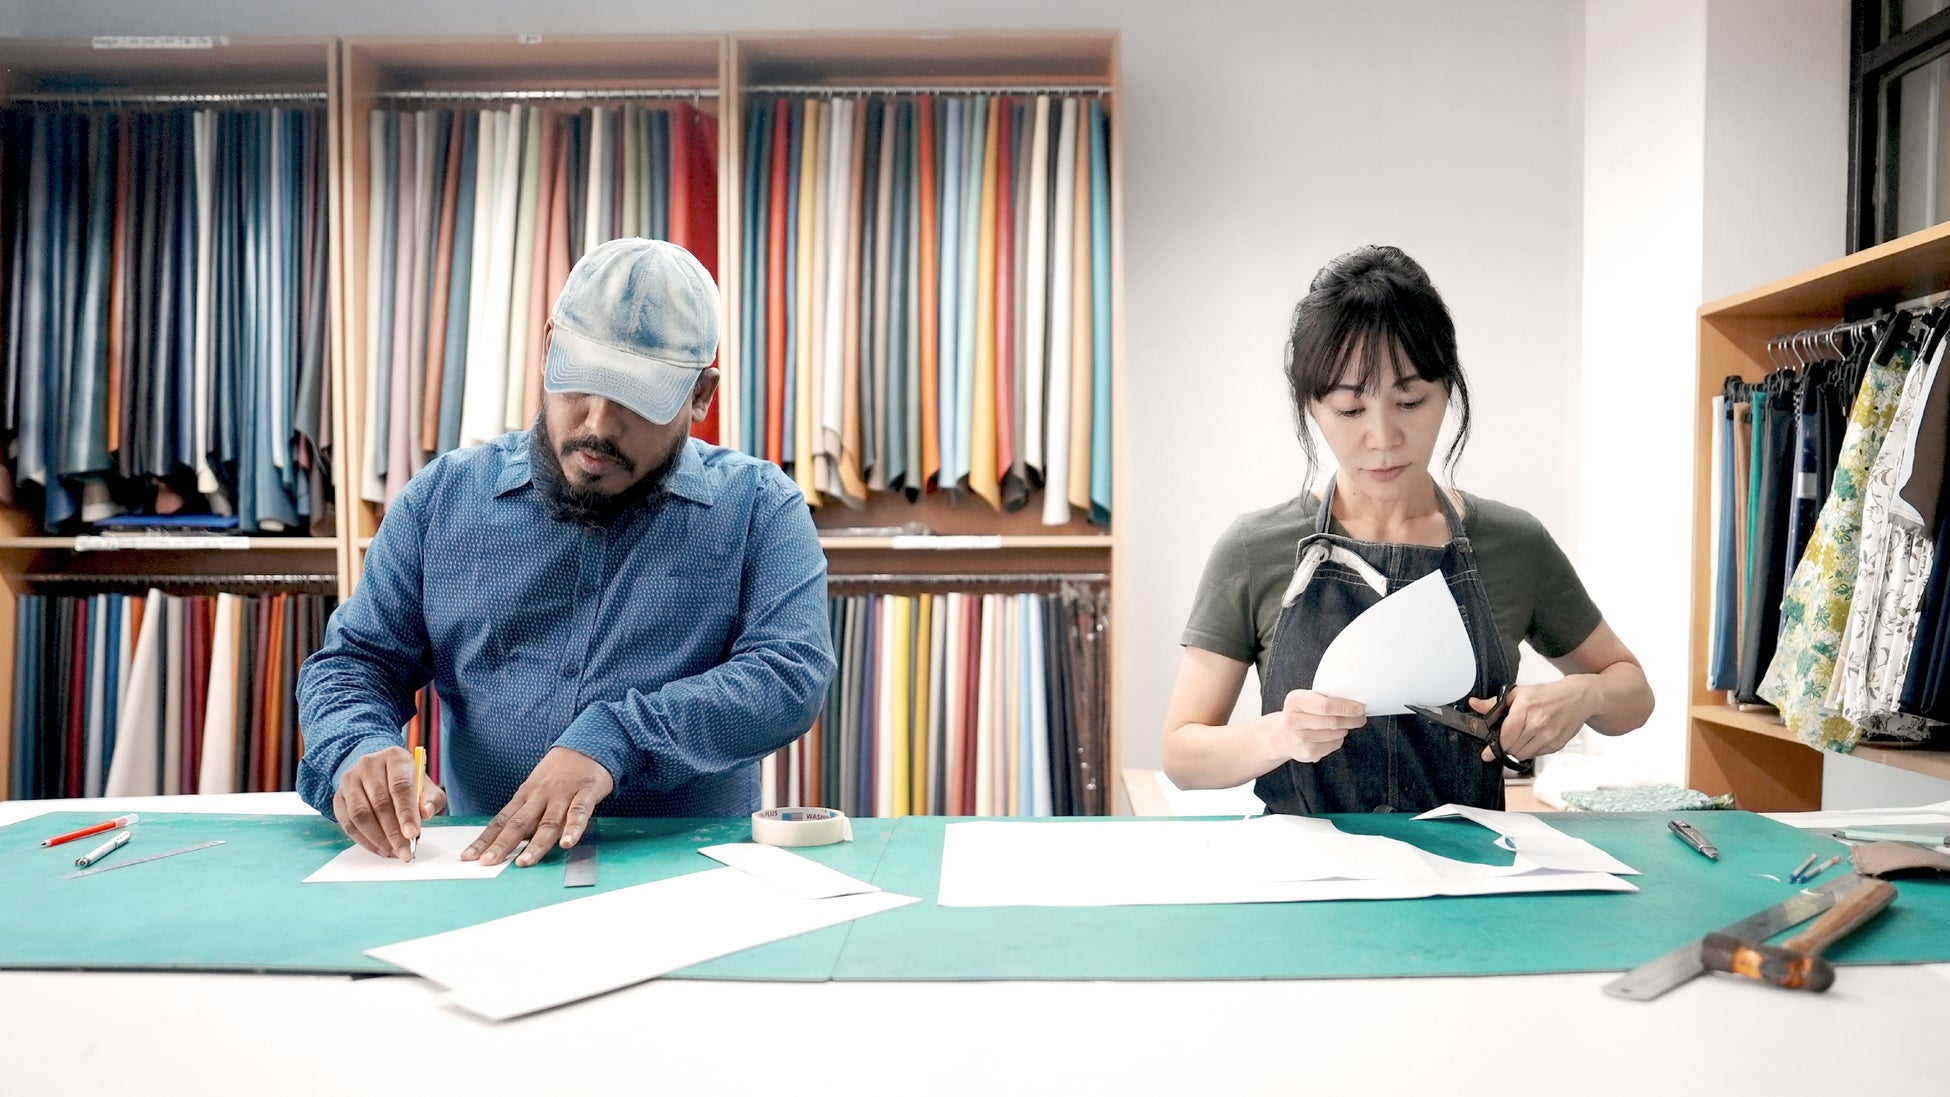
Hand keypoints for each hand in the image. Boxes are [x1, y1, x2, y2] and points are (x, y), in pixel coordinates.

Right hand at [333, 745, 447, 860]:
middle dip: (393, 832)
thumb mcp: (426, 785)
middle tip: (404, 851)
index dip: (406, 812)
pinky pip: (348, 823)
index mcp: (395, 757)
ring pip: (360, 815)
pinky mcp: (338, 796)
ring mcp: (350, 780)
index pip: (400, 786)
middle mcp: (368, 764)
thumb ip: (431, 799)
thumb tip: (426, 813)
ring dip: (377, 838)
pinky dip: (364, 840)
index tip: (412, 834)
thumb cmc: (407, 781)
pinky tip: (379, 848)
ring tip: (393, 852)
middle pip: (380, 803)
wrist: (379, 771)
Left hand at [462, 746, 613, 866]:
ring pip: (548, 821)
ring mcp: (563, 793)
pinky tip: (568, 843)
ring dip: (536, 843)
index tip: (469, 856)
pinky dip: (573, 828)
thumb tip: (510, 845)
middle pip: (519, 823)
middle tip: (489, 862)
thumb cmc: (560, 773)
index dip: (485, 839)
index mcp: (525, 796)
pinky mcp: (586, 791)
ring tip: (524, 862)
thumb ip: (528, 816)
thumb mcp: (537, 790)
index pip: (501, 821)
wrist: (587, 745)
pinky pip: (579, 811)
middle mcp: (540, 795)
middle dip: (503, 844)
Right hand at [1265, 689, 1366, 763]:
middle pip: (1332, 721)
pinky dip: (1339, 739)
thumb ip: (1324, 697)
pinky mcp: (1307, 753)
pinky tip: (1333, 735)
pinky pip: (1334, 745)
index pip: (1324, 706)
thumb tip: (1354, 702)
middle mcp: (1292, 721)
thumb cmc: (1301, 713)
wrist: (1282, 735)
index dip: (1345, 707)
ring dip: (1345, 729)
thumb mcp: (1305, 698)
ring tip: (1344, 724)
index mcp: (1294, 701)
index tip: (1360, 708)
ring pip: (1336, 734)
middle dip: (1352, 719)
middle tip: (1361, 717)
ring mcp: (1299, 739)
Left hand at [1469, 680, 1590, 763]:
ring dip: (1517, 750)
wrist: (1578, 698)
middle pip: (1512, 748)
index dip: (1494, 746)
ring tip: (1520, 737)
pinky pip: (1536, 755)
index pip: (1505, 736)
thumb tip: (1474, 705)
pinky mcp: (1557, 745)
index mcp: (1525, 708)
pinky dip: (1530, 750)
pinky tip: (1533, 738)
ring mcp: (1549, 736)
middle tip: (1507, 738)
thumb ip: (1494, 703)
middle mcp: (1538, 724)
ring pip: (1523, 754)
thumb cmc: (1548, 694)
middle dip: (1505, 746)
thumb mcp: (1519, 693)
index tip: (1487, 753)